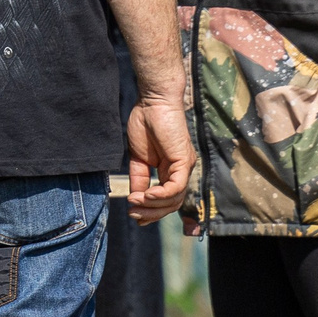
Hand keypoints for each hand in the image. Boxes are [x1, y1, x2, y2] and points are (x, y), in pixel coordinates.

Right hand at [123, 94, 192, 224]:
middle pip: (172, 204)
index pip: (167, 200)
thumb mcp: (138, 158)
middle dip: (151, 213)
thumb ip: (139, 178)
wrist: (153, 101)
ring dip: (153, 205)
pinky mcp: (184, 161)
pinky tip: (146, 195)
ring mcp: (184, 167)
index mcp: (171, 170)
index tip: (135, 215)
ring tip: (135, 202)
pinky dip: (161, 195)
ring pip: (174, 199)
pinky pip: (175, 187)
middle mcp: (181, 171)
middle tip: (133, 213)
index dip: (152, 212)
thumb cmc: (146, 123)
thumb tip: (135, 198)